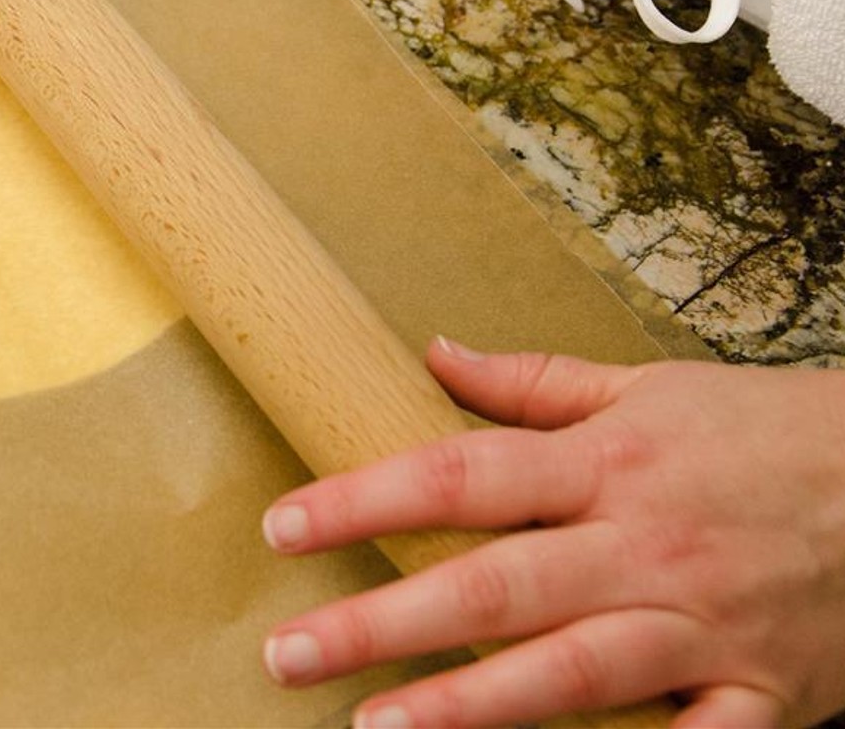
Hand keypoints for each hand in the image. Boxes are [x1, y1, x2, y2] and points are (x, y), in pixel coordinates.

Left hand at [262, 337, 844, 727]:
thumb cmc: (760, 430)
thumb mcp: (648, 387)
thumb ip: (533, 384)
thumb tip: (432, 354)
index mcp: (607, 462)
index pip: (460, 474)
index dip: (364, 500)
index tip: (284, 527)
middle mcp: (643, 543)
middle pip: (494, 584)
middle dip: (384, 622)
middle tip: (288, 654)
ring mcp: (702, 625)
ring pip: (572, 673)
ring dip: (470, 708)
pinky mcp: (762, 694)